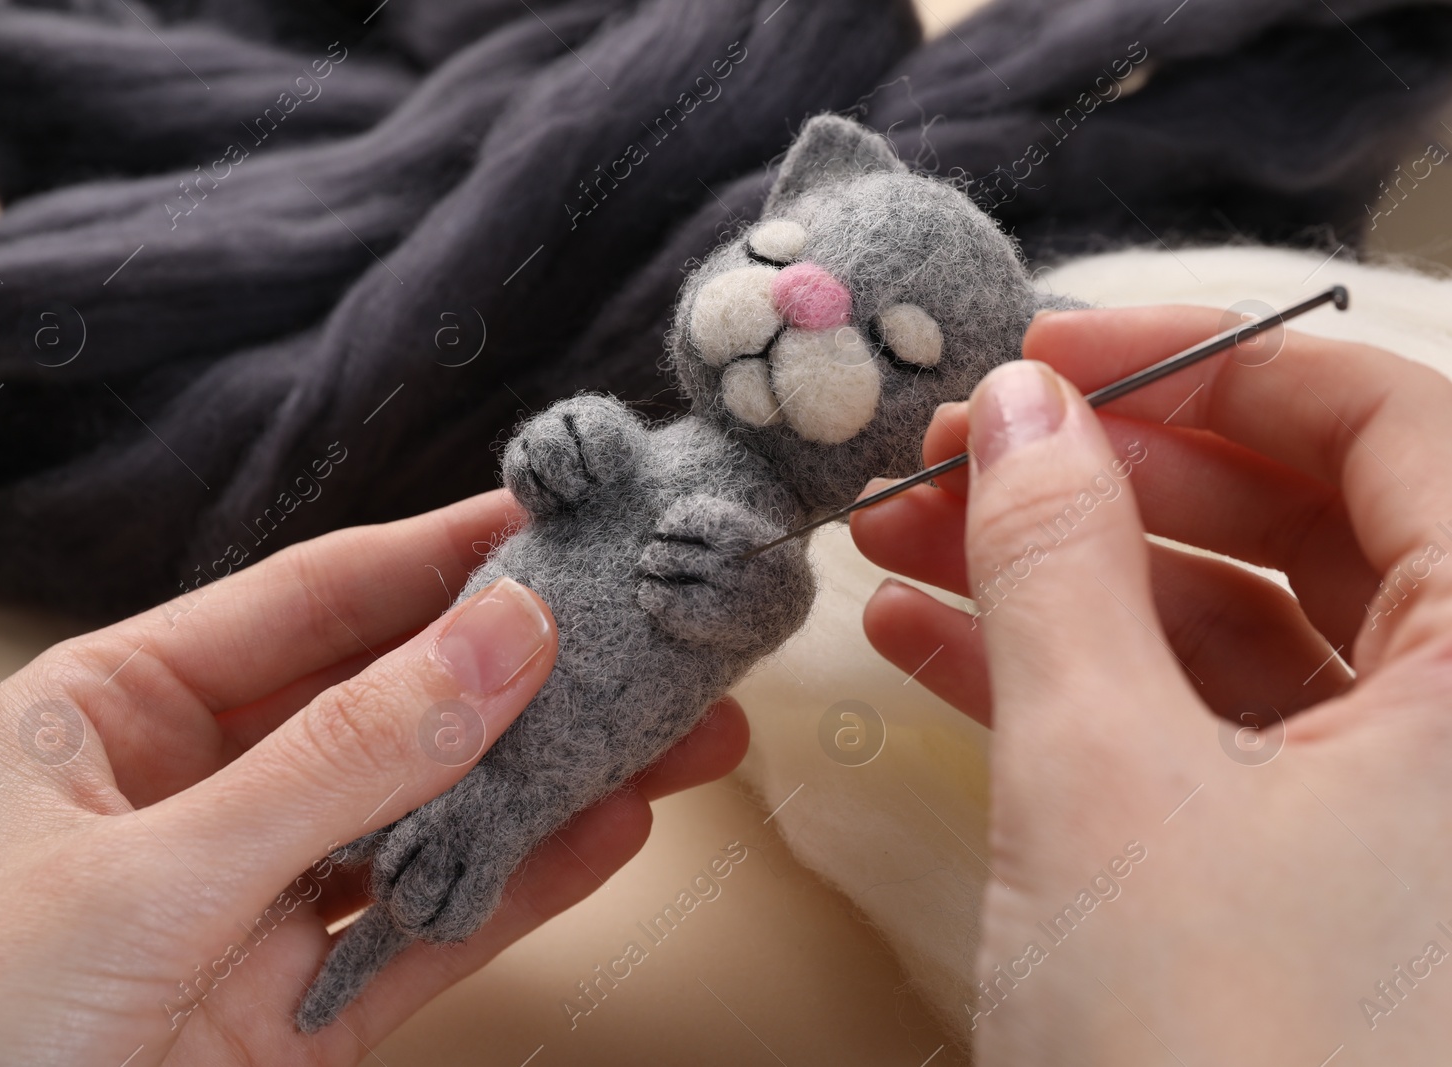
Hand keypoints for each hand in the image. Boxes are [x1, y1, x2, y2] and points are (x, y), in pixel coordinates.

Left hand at [0, 490, 747, 1065]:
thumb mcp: (153, 872)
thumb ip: (342, 761)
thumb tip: (496, 641)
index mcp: (113, 716)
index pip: (307, 604)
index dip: (433, 558)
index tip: (546, 518)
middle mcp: (189, 801)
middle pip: (385, 710)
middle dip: (518, 675)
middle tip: (636, 631)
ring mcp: (249, 911)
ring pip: (423, 822)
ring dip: (545, 780)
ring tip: (665, 731)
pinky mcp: (296, 1019)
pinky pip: (424, 936)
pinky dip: (518, 889)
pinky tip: (606, 834)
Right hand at [853, 307, 1451, 1063]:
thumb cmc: (1219, 1061)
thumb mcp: (1110, 780)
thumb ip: (1060, 562)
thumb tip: (1021, 403)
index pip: (1382, 422)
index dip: (1200, 364)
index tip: (1040, 355)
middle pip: (1290, 518)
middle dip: (1095, 476)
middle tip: (944, 458)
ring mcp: (1390, 806)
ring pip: (1222, 625)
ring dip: (1053, 576)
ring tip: (895, 542)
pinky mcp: (1300, 872)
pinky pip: (1190, 729)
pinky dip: (1062, 680)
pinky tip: (923, 645)